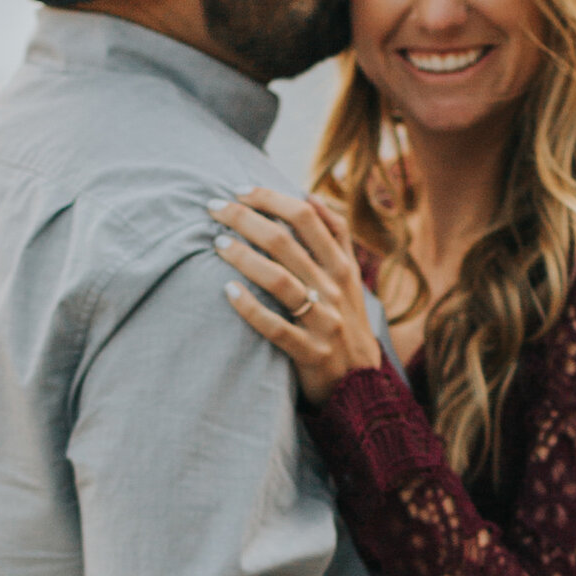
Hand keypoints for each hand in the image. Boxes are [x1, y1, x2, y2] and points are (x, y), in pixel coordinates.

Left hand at [213, 186, 383, 404]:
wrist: (361, 384)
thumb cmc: (345, 321)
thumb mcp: (349, 278)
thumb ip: (335, 238)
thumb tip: (310, 196)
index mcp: (342, 265)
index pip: (306, 216)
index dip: (271, 198)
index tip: (240, 191)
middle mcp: (333, 288)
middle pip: (285, 242)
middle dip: (245, 219)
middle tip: (215, 209)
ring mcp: (323, 321)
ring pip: (279, 280)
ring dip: (243, 257)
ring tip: (217, 243)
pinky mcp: (309, 352)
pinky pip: (276, 327)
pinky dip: (250, 308)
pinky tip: (227, 291)